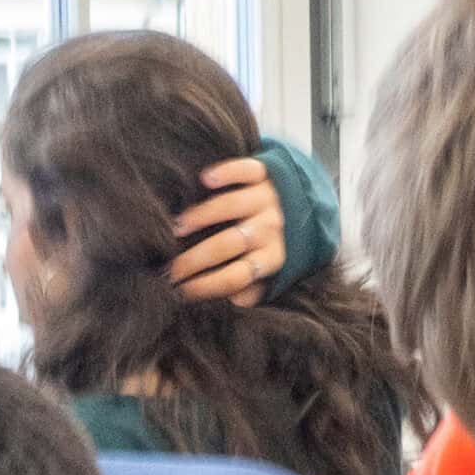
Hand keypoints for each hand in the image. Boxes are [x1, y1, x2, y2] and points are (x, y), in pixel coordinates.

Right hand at [171, 156, 285, 306]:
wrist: (304, 204)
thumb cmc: (270, 247)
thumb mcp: (267, 275)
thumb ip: (247, 291)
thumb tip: (222, 304)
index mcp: (273, 258)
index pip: (236, 276)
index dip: (205, 286)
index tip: (180, 291)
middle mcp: (272, 227)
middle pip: (229, 243)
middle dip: (195, 258)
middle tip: (170, 267)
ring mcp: (268, 197)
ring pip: (232, 205)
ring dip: (202, 216)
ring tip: (177, 227)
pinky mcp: (265, 172)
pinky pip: (246, 170)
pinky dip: (227, 173)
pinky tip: (205, 179)